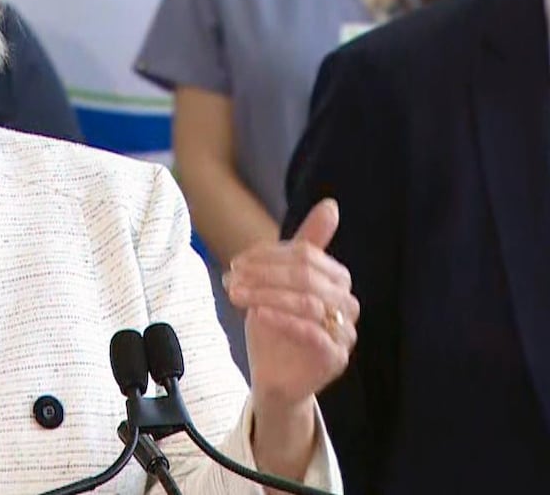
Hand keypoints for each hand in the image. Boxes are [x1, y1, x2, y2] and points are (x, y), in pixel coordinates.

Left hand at [223, 199, 358, 409]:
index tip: (236, 263)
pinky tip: (258, 315)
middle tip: (231, 279)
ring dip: (267, 295)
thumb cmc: (276, 323)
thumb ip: (302, 245)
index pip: (306, 255)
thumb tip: (332, 204)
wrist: (275, 375)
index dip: (268, 256)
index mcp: (337, 279)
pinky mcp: (335, 358)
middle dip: (264, 274)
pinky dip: (282, 320)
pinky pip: (313, 334)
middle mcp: (347, 304)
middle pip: (307, 277)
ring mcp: (345, 332)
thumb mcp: (280, 282)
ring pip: (309, 302)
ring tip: (237, 295)